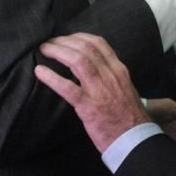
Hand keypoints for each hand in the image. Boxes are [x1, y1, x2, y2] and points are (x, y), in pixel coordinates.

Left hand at [35, 33, 147, 152]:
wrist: (135, 138)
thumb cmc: (129, 116)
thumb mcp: (125, 88)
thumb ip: (111, 76)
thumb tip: (94, 68)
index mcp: (119, 70)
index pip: (99, 43)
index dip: (79, 36)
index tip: (66, 37)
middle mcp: (110, 75)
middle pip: (85, 48)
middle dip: (64, 41)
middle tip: (50, 42)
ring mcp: (99, 90)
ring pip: (77, 61)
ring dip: (58, 52)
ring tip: (45, 50)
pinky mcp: (88, 106)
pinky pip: (67, 88)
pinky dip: (51, 77)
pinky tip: (40, 71)